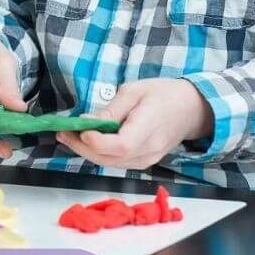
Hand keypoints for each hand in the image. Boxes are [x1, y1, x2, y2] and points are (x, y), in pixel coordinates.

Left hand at [54, 78, 213, 170]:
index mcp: (149, 127)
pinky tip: (87, 142)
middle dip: (82, 147)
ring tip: (69, 136)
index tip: (80, 129)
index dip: (97, 142)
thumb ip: (111, 110)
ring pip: (110, 163)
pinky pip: (117, 162)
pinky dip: (99, 154)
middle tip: (63, 133)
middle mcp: (149, 150)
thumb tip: (86, 122)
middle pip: (110, 158)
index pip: (120, 145)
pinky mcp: (143, 162)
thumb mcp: (135, 91)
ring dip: (87, 152)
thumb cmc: (163, 95)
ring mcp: (147, 159)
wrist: (191, 109)